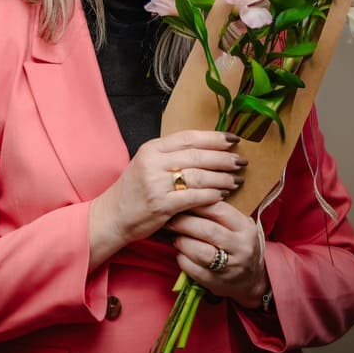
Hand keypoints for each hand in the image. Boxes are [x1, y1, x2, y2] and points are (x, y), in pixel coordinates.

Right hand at [88, 130, 244, 268]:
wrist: (113, 215)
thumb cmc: (134, 190)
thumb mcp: (147, 164)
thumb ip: (171, 155)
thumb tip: (207, 148)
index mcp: (151, 148)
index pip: (188, 137)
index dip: (213, 137)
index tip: (233, 139)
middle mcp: (153, 163)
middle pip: (197, 155)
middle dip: (223, 158)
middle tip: (241, 162)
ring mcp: (156, 184)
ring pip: (198, 176)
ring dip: (221, 178)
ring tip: (236, 180)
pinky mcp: (161, 205)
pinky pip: (194, 197)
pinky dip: (211, 196)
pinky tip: (222, 196)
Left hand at [168, 201, 267, 307]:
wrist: (250, 280)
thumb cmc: (237, 245)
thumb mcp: (237, 226)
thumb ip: (218, 212)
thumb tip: (188, 195)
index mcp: (245, 228)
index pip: (219, 210)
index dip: (197, 203)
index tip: (181, 199)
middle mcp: (241, 247)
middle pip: (207, 230)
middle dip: (184, 222)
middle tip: (170, 219)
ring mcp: (230, 267)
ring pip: (199, 251)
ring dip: (181, 241)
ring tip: (174, 236)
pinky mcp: (216, 282)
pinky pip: (192, 269)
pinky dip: (181, 258)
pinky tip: (180, 252)